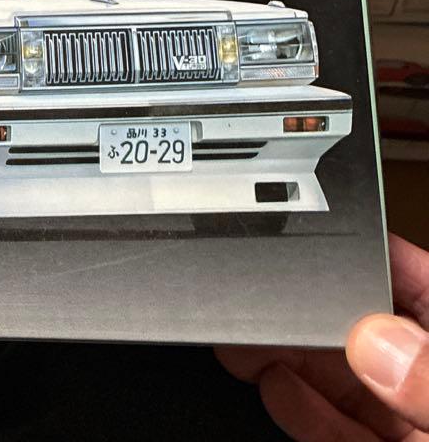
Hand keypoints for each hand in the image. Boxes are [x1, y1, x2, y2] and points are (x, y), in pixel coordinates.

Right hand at [217, 234, 428, 439]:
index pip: (415, 281)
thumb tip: (375, 342)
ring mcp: (410, 421)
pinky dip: (301, 408)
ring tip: (246, 337)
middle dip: (308, 310)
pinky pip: (337, 429)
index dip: (367, 254)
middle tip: (260, 295)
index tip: (317, 235)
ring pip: (341, 378)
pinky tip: (274, 385)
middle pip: (364, 329)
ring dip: (288, 357)